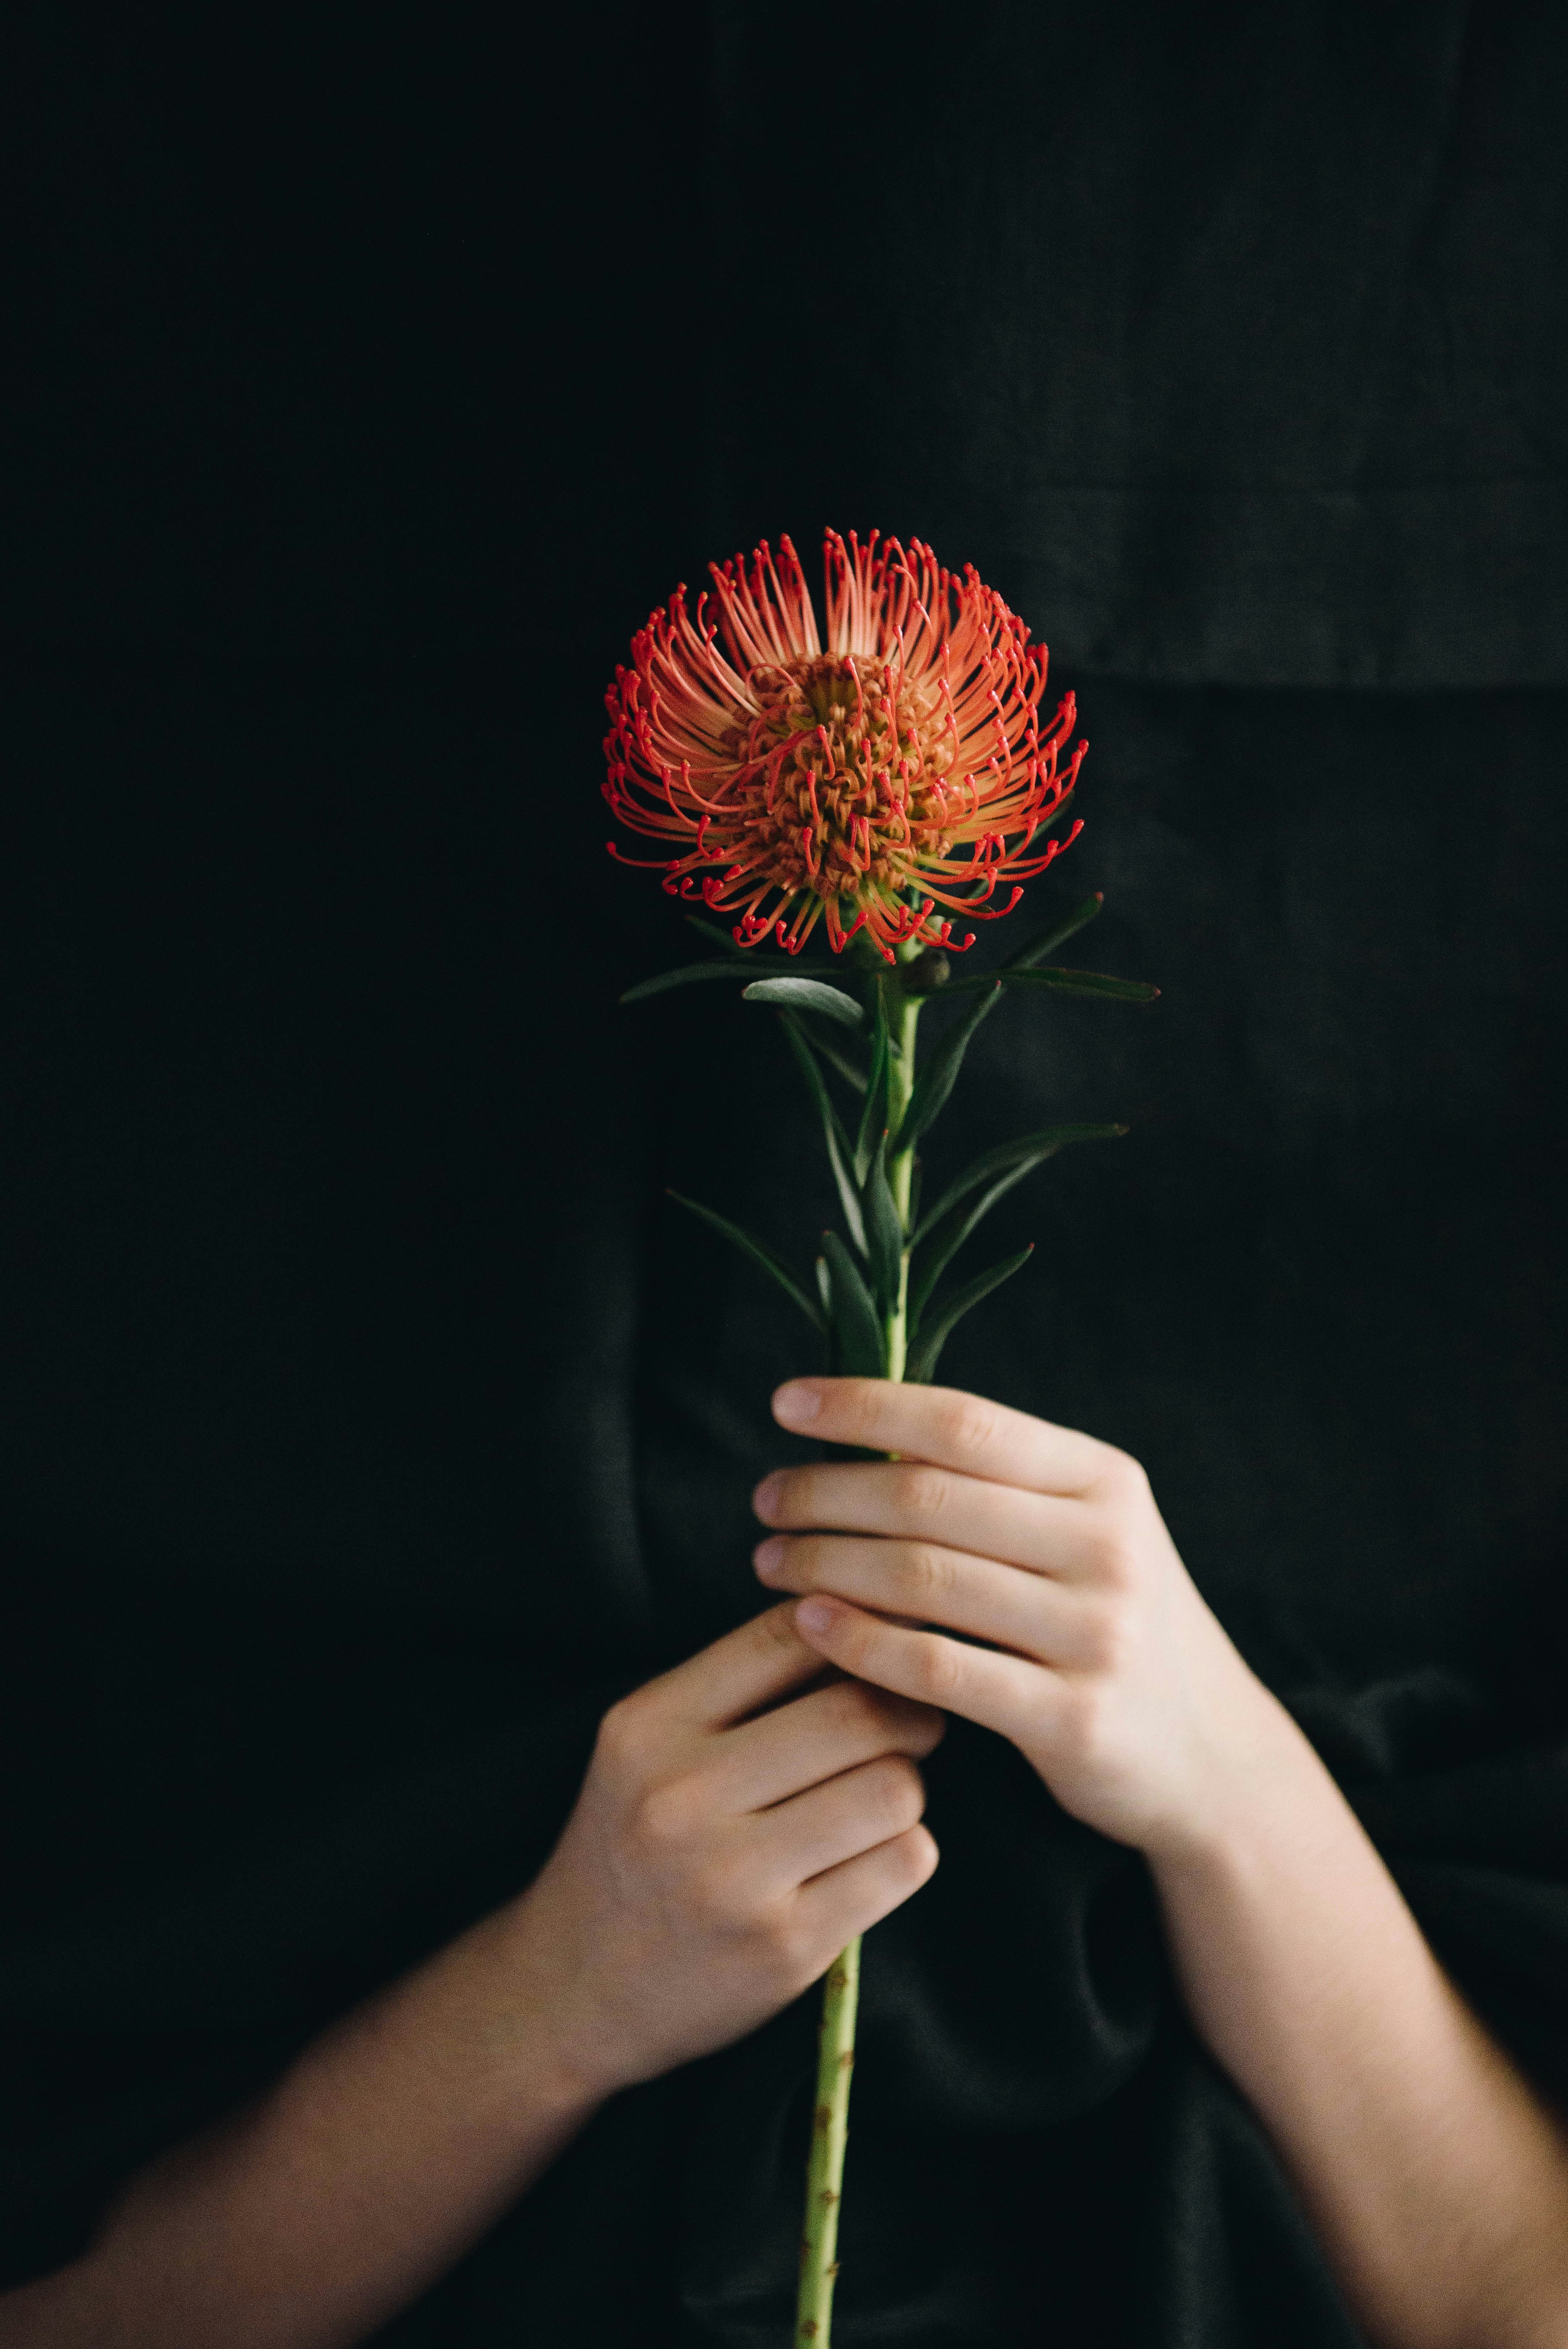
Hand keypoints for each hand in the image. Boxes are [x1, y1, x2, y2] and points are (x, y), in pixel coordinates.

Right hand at [509, 1603, 941, 2099]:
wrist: (573, 1988)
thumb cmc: (634, 1844)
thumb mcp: (652, 1744)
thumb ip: (743, 1683)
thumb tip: (869, 1621)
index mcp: (649, 1727)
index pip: (788, 1635)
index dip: (856, 1631)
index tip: (875, 1652)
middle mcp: (683, 1797)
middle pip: (860, 1712)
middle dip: (906, 1712)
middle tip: (911, 1724)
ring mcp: (734, 1879)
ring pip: (895, 1788)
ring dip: (906, 1787)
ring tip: (878, 1797)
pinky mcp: (785, 1948)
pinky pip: (903, 1863)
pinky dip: (905, 1851)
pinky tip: (868, 1858)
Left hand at [750, 1378, 1298, 1860]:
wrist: (1211, 1755)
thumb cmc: (1112, 1622)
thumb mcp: (1086, 1531)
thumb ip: (998, 1483)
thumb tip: (863, 1427)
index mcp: (1104, 1481)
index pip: (964, 1421)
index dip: (864, 1405)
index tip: (786, 1403)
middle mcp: (1107, 1546)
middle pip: (928, 1498)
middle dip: (826, 1492)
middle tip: (765, 1500)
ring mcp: (1096, 1634)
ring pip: (922, 1579)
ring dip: (825, 1562)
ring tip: (769, 1560)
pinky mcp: (1074, 1719)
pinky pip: (938, 1668)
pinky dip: (859, 1641)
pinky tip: (808, 1624)